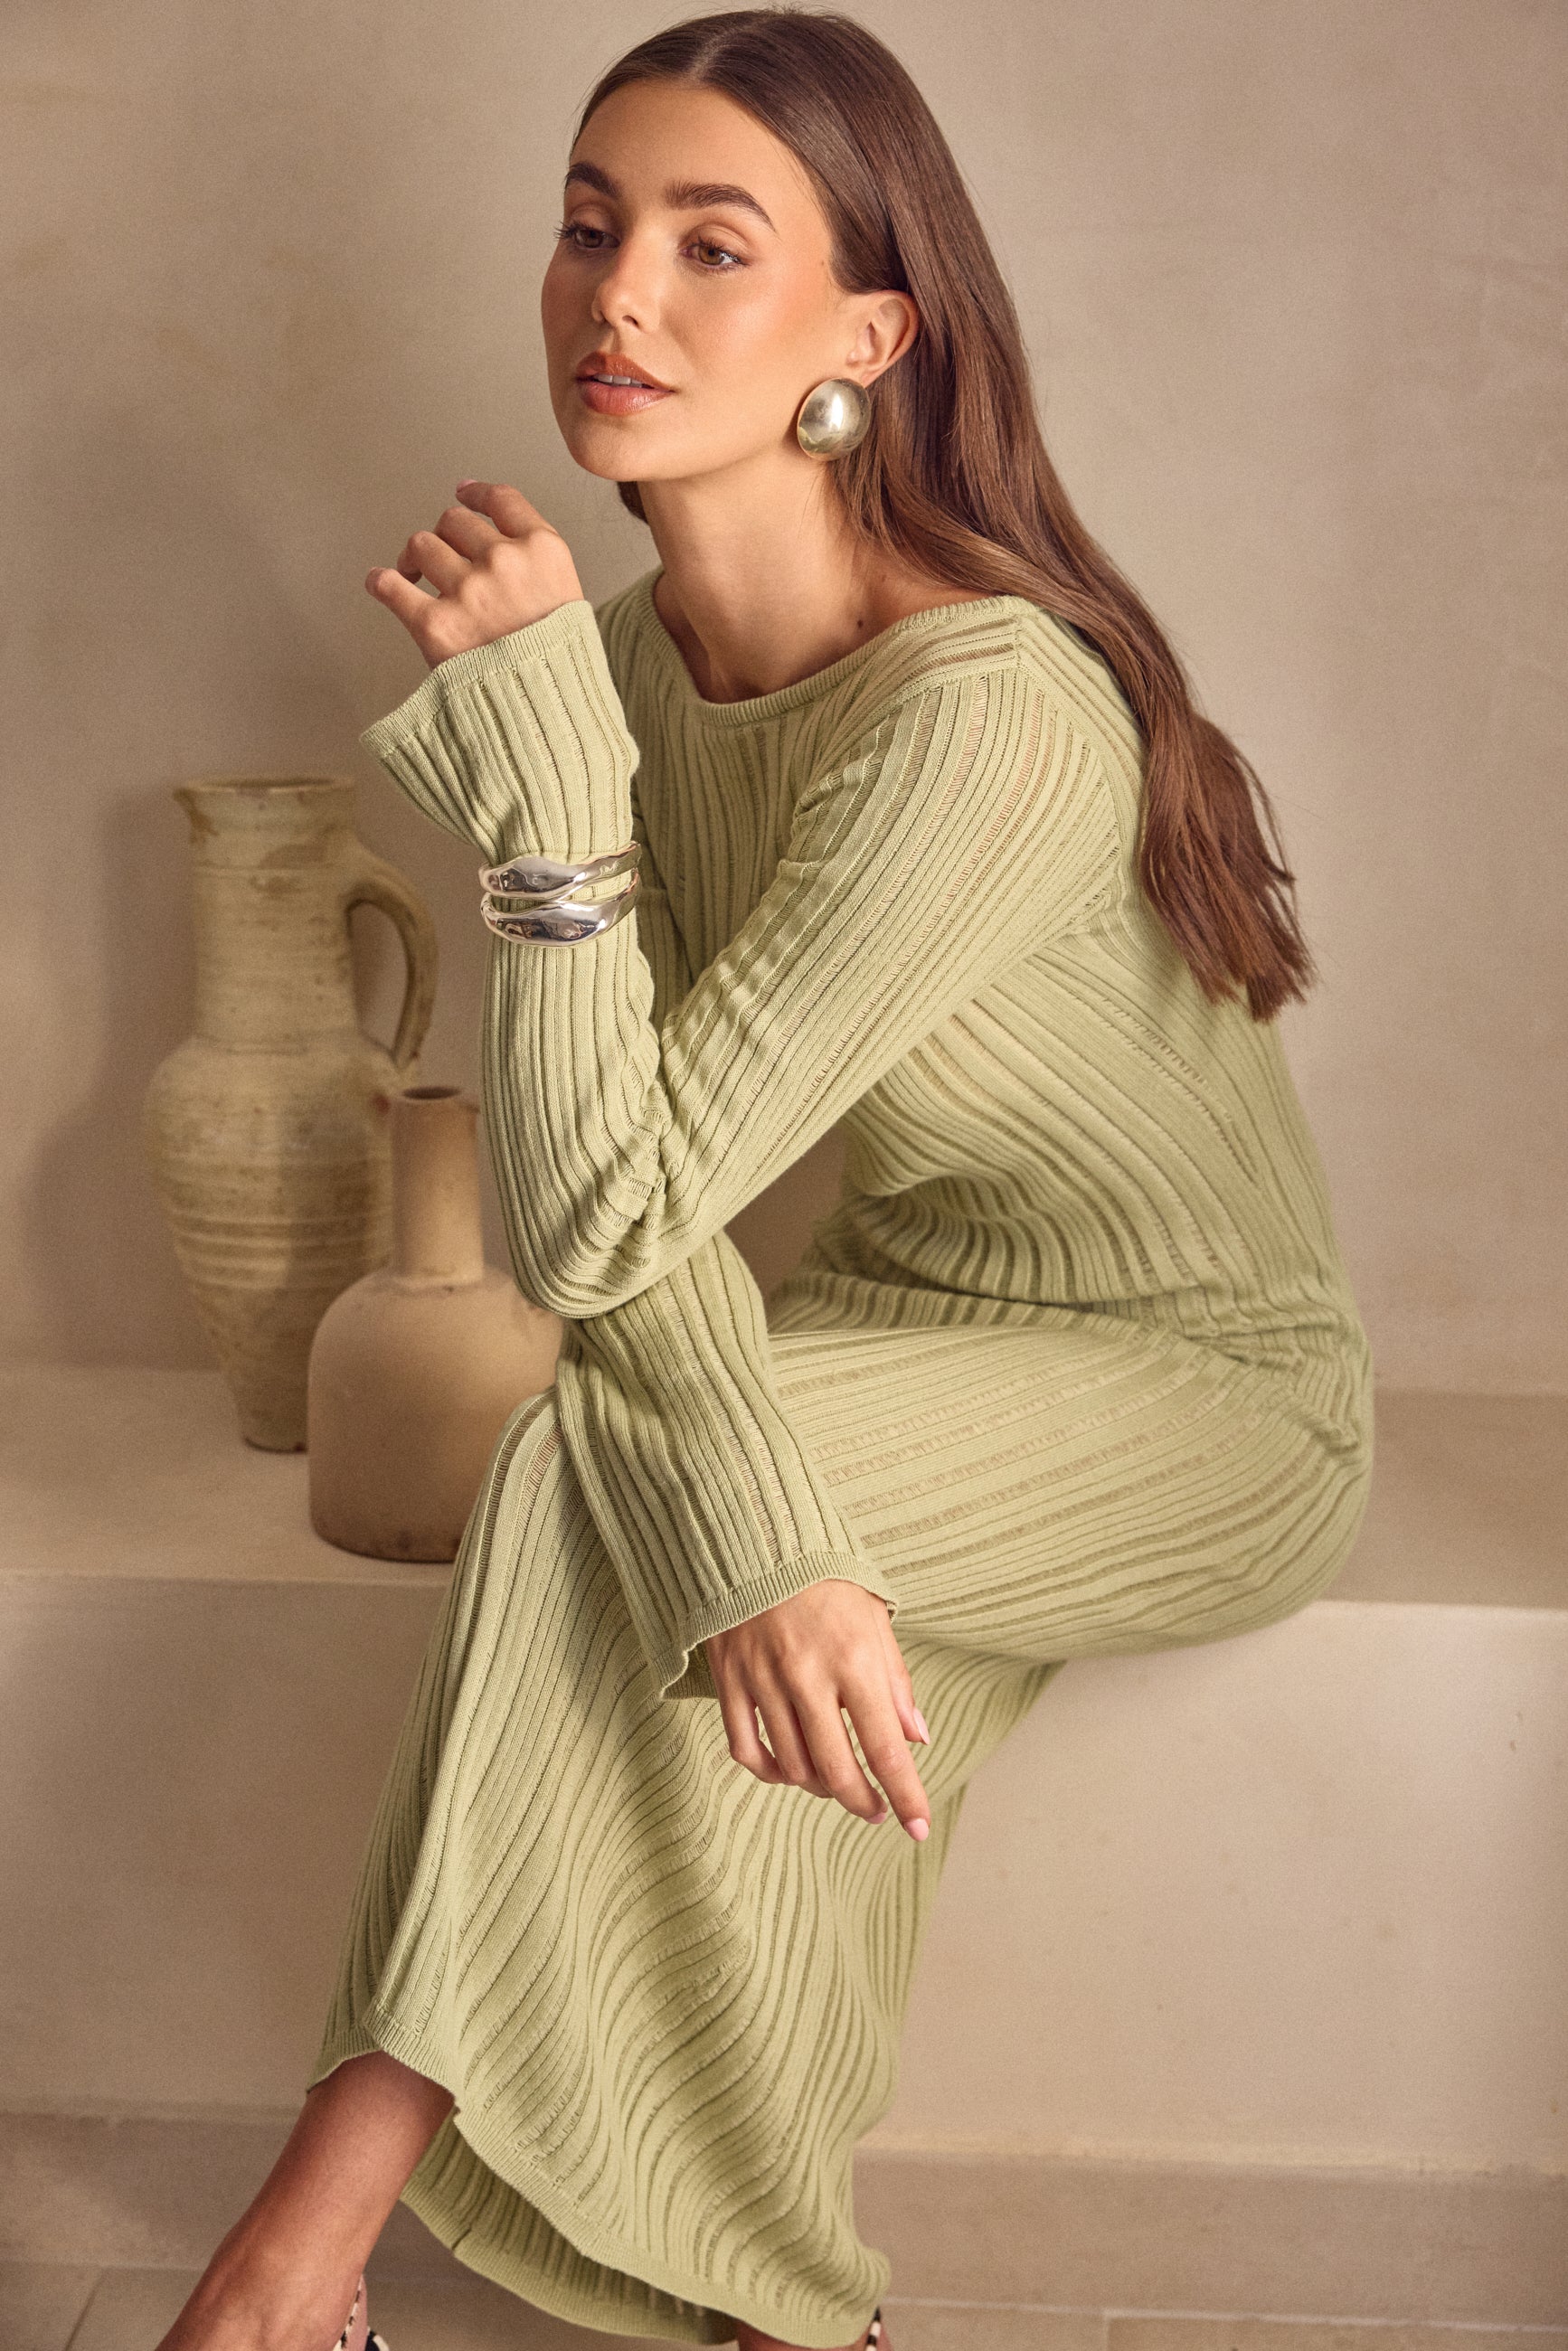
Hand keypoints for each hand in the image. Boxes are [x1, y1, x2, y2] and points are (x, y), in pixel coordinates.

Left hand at [365, 480, 583, 668]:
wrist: (549, 716)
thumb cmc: (561, 665)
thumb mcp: (569, 598)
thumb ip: (537, 563)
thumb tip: (494, 531)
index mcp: (543, 551)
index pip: (501, 500)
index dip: (475, 493)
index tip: (462, 492)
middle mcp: (505, 562)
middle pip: (455, 521)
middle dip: (445, 536)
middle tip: (441, 556)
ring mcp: (468, 592)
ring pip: (421, 544)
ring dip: (414, 556)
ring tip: (414, 574)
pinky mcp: (436, 624)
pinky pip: (390, 585)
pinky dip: (380, 581)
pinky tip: (380, 583)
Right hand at [704, 1580, 932, 1838]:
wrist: (757, 1536)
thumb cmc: (826, 1578)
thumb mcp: (876, 1619)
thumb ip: (896, 1682)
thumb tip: (917, 1737)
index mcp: (854, 1660)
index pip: (886, 1748)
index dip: (905, 1796)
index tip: (917, 1827)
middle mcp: (808, 1676)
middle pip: (838, 1771)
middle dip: (864, 1803)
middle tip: (876, 1811)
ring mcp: (764, 1681)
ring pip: (793, 1767)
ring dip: (821, 1788)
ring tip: (837, 1783)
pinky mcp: (729, 1680)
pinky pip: (746, 1749)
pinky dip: (770, 1773)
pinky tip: (788, 1772)